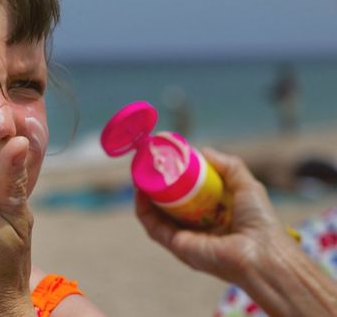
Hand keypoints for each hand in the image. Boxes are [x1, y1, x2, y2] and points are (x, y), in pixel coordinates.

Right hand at [135, 147, 291, 284]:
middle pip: (168, 206)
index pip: (187, 198)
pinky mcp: (176, 246)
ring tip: (141, 175)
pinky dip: (143, 210)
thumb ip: (227, 166)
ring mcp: (184, 239)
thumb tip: (202, 151)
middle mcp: (196, 229)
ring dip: (145, 197)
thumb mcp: (245, 184)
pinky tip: (141, 192)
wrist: (261, 252)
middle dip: (156, 187)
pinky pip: (153, 227)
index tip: (167, 164)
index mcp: (212, 217)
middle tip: (149, 167)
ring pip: (156, 216)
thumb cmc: (259, 221)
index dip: (175, 181)